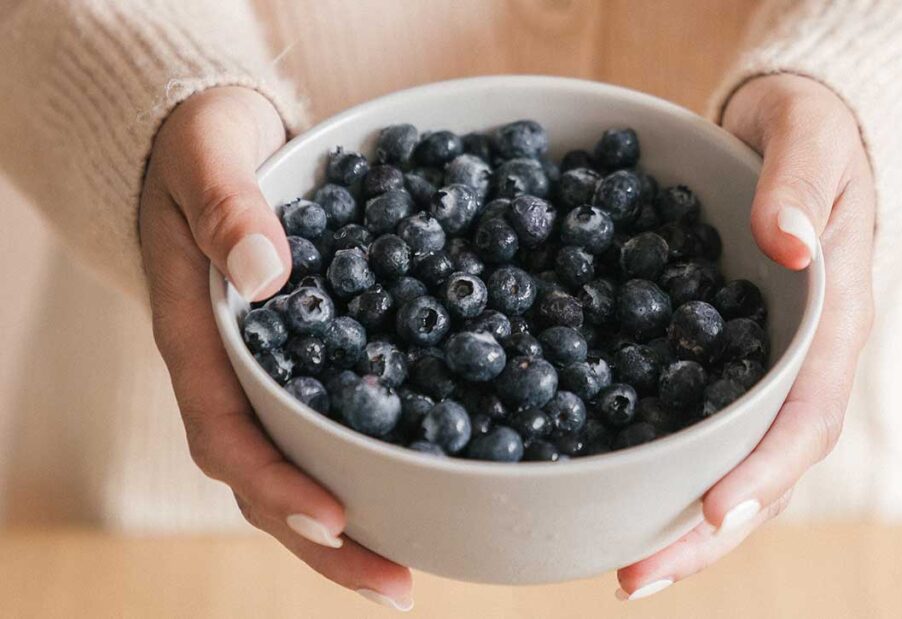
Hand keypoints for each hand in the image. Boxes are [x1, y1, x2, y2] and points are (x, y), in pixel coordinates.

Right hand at [139, 87, 412, 610]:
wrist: (216, 140)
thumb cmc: (201, 143)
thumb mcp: (206, 153)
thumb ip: (226, 206)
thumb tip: (268, 275)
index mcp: (199, 335)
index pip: (225, 431)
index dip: (274, 481)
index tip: (334, 516)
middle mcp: (233, 372)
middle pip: (266, 478)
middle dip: (326, 541)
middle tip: (396, 588)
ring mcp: (270, 374)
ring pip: (301, 465)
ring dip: (352, 526)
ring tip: (410, 573)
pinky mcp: (310, 359)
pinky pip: (335, 423)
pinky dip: (374, 462)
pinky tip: (430, 483)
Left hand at [616, 74, 875, 598]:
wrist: (795, 134)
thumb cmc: (811, 132)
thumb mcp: (811, 138)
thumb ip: (800, 184)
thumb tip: (783, 243)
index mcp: (830, 323)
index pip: (805, 417)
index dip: (763, 472)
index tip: (713, 514)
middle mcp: (796, 364)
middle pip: (765, 471)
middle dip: (704, 532)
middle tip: (634, 578)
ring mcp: (757, 370)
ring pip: (729, 466)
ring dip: (679, 525)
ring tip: (620, 570)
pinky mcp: (719, 361)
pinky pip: (696, 427)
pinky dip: (659, 470)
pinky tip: (609, 494)